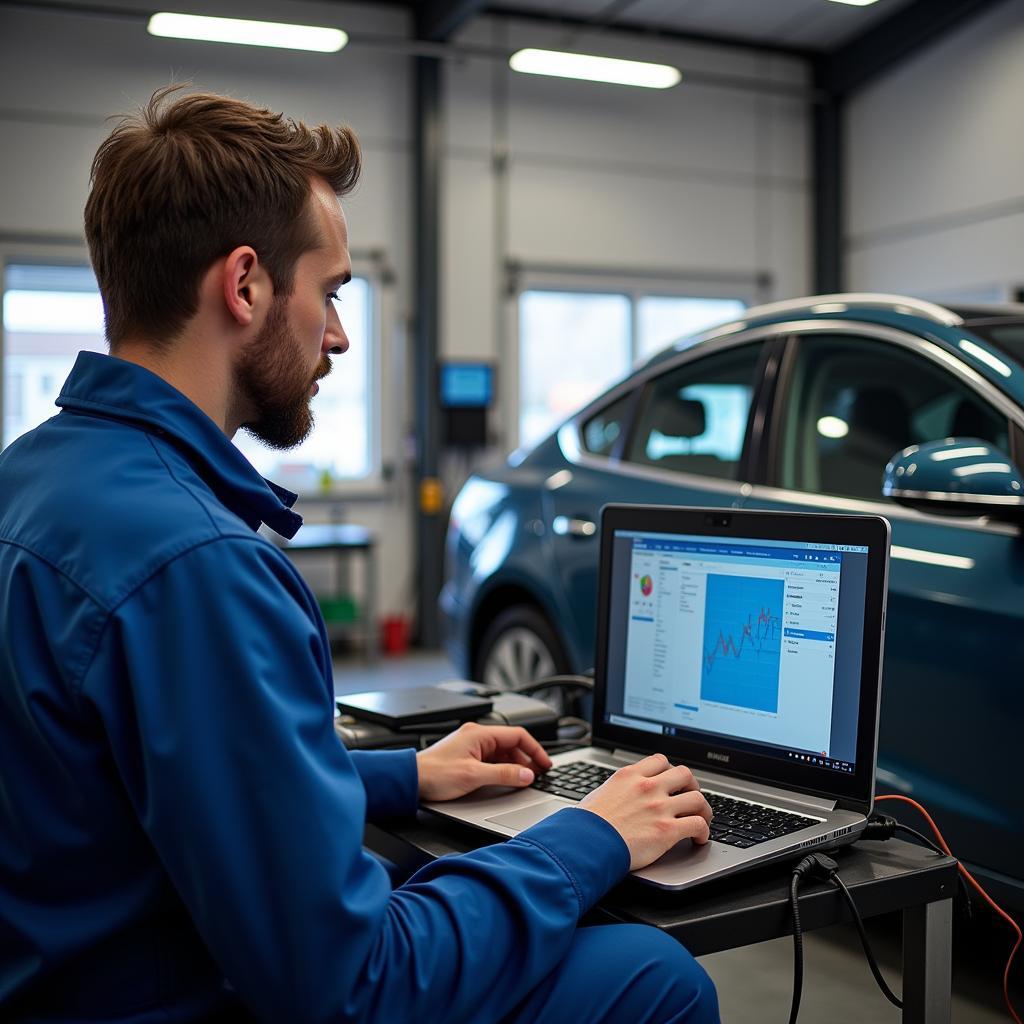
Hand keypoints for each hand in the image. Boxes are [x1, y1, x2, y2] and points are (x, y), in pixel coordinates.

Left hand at [416, 722, 552, 802]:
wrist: (410, 780)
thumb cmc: (434, 774)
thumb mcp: (474, 776)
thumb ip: (504, 774)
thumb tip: (527, 774)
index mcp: (480, 734)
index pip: (517, 735)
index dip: (535, 749)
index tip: (545, 764)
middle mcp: (476, 737)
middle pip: (511, 744)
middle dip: (527, 759)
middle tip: (538, 775)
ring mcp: (471, 747)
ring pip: (502, 753)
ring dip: (515, 765)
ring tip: (525, 779)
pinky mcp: (467, 757)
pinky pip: (492, 760)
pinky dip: (503, 769)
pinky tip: (507, 780)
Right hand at [579, 754, 711, 870]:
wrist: (586, 844)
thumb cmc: (587, 824)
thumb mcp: (601, 793)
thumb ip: (619, 790)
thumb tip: (621, 796)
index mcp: (630, 776)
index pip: (660, 761)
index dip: (670, 771)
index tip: (672, 781)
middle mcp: (647, 787)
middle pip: (685, 774)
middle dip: (692, 786)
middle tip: (690, 797)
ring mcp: (659, 807)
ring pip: (697, 798)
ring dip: (703, 810)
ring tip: (702, 818)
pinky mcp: (667, 830)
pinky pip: (698, 824)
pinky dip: (704, 831)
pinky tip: (699, 838)